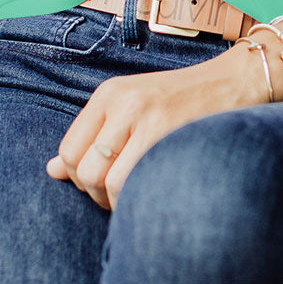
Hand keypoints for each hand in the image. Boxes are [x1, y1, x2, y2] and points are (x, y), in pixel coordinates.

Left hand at [46, 43, 280, 210]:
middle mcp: (121, 102)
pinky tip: (148, 191)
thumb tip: (51, 170)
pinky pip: (129, 183)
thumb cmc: (179, 102)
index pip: (68, 150)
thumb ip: (93, 137)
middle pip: (83, 169)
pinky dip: (132, 200)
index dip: (78, 177)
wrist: (231, 83)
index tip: (99, 182)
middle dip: (95, 194)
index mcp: (108, 94)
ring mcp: (143, 116)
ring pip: (103, 181)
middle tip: (117, 193)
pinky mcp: (164, 132)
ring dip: (114, 201)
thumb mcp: (130, 109)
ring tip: (133, 194)